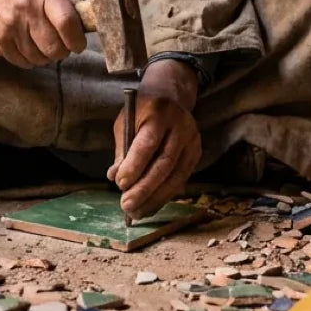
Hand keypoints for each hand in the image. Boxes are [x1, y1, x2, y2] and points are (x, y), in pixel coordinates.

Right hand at [0, 0, 86, 67]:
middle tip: (61, 46)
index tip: (78, 45)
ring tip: (42, 45)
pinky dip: (30, 60)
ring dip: (46, 57)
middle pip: (54, 47)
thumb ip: (69, 5)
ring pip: (39, 59)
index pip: (66, 22)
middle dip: (62, 52)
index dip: (77, 40)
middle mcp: (26, 9)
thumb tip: (91, 23)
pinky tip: (29, 48)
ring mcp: (10, 27)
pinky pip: (23, 63)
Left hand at [108, 59, 201, 220]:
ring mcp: (192, 141)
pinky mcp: (196, 154)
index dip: (134, 165)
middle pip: (164, 164)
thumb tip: (114, 177)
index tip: (120, 184)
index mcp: (159, 113)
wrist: (171, 97)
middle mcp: (181, 127)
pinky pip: (181, 179)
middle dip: (144, 188)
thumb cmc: (143, 112)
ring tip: (136, 212)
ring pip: (175, 176)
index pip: (148, 143)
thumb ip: (122, 149)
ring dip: (155, 198)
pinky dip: (164, 196)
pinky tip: (150, 206)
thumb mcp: (126, 122)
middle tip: (126, 205)